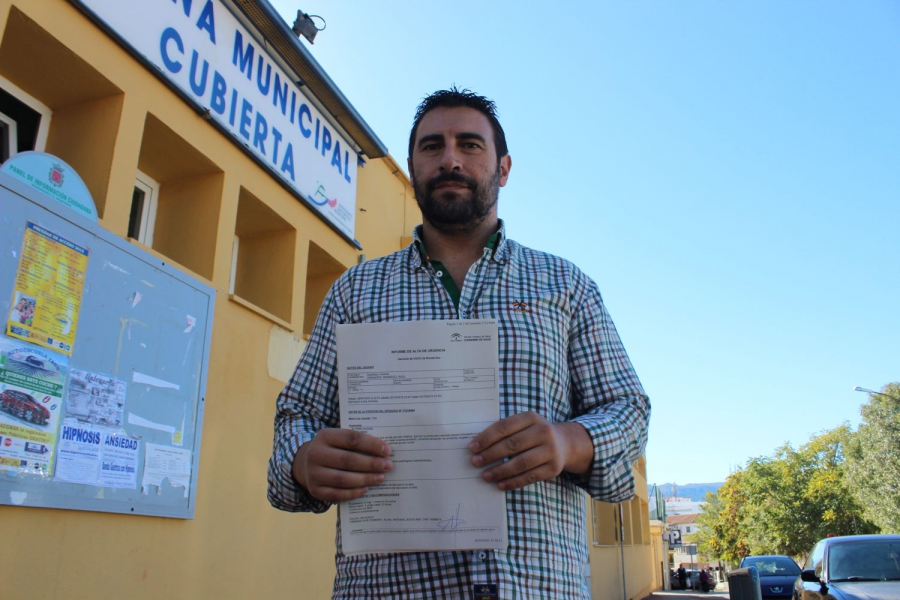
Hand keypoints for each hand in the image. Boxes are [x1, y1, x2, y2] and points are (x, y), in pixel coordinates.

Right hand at [292, 428, 391, 502]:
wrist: (306, 464)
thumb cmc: (333, 450)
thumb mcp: (339, 440)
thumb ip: (357, 443)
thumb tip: (384, 452)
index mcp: (324, 436)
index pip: (351, 439)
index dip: (371, 444)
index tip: (388, 450)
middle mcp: (315, 454)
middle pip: (347, 460)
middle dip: (371, 464)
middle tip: (388, 466)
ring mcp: (313, 473)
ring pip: (342, 479)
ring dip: (365, 479)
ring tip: (381, 478)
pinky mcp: (315, 490)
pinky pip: (336, 494)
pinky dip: (353, 493)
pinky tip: (366, 489)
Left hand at [468, 412, 591, 490]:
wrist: (565, 444)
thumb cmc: (534, 434)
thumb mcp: (524, 425)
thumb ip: (505, 431)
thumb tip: (478, 446)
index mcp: (531, 417)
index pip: (505, 426)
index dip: (487, 438)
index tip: (472, 448)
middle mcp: (543, 432)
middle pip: (512, 444)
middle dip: (491, 454)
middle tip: (475, 462)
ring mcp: (550, 450)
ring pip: (521, 463)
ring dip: (500, 471)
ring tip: (485, 476)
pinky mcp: (553, 468)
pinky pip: (530, 477)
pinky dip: (513, 482)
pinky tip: (500, 484)